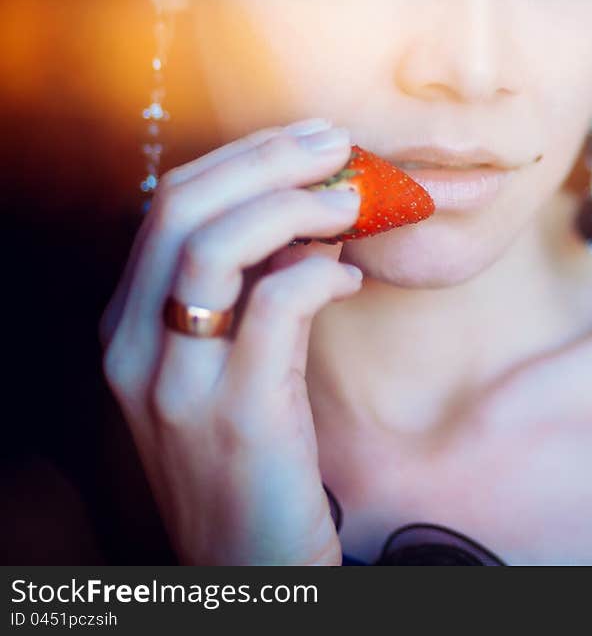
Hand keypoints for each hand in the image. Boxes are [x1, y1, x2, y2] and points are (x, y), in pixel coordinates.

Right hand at [99, 119, 361, 564]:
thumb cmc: (250, 449)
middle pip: (185, 207)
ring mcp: (176, 382)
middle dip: (268, 158)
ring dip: (294, 203)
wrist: (248, 565)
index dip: (242, 156)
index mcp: (127, 323)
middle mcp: (132, 346)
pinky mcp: (234, 414)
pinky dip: (319, 272)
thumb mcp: (236, 357)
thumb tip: (310, 207)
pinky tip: (352, 277)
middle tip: (337, 143)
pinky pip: (273, 308)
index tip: (306, 137)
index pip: (169, 203)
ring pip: (215, 245)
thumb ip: (257, 284)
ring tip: (353, 199)